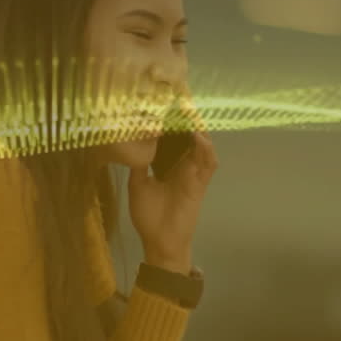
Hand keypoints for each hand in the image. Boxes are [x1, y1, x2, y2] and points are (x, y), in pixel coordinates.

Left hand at [129, 97, 217, 272]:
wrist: (160, 242)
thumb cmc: (150, 217)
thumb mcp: (138, 184)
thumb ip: (139, 165)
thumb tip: (131, 145)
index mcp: (169, 166)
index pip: (173, 138)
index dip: (171, 122)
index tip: (164, 103)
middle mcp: (184, 167)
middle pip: (189, 137)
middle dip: (187, 119)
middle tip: (181, 99)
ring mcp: (194, 174)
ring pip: (202, 145)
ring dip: (198, 129)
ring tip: (190, 111)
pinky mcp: (201, 184)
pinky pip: (209, 163)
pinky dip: (205, 148)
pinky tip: (198, 135)